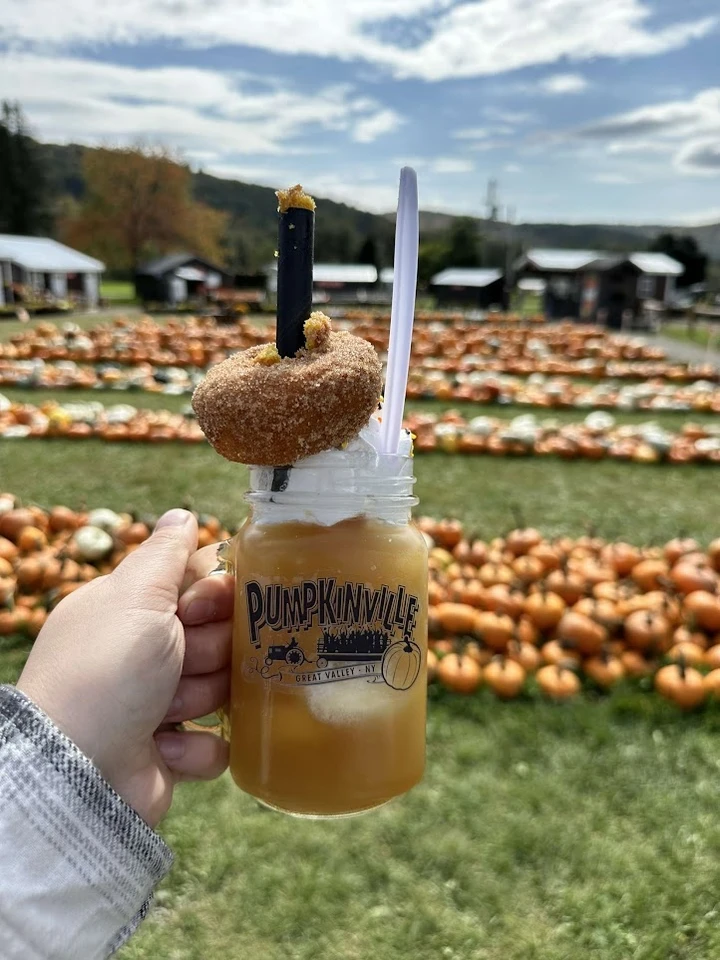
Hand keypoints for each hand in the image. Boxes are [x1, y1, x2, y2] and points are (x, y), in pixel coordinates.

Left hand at [17, 509, 232, 826]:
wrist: (75, 770)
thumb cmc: (104, 672)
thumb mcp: (134, 597)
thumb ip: (165, 554)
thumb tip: (183, 513)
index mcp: (134, 610)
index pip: (201, 585)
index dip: (213, 594)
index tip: (199, 608)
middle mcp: (148, 653)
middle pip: (221, 636)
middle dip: (210, 651)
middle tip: (181, 662)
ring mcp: (162, 705)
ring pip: (224, 688)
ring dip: (202, 698)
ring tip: (166, 711)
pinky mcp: (174, 753)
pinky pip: (217, 742)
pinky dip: (198, 748)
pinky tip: (167, 747)